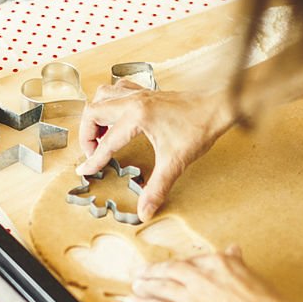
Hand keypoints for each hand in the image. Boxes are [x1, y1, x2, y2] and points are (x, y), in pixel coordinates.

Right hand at [77, 80, 234, 221]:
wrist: (218, 106)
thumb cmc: (199, 128)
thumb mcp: (175, 162)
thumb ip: (157, 188)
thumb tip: (145, 211)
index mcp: (137, 117)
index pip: (106, 143)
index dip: (93, 160)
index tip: (84, 171)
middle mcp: (133, 102)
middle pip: (93, 112)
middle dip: (87, 135)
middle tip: (93, 153)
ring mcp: (139, 93)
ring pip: (102, 96)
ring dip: (95, 115)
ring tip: (101, 135)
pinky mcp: (147, 92)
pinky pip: (118, 90)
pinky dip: (110, 102)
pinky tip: (117, 117)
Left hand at [124, 246, 302, 301]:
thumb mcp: (253, 276)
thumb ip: (237, 263)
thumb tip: (234, 249)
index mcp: (220, 263)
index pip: (191, 261)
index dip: (177, 266)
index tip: (170, 268)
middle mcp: (201, 276)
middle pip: (170, 271)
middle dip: (153, 272)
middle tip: (141, 273)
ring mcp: (191, 297)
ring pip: (160, 287)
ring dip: (145, 286)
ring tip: (135, 287)